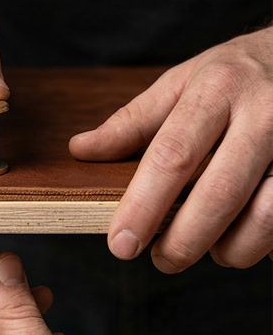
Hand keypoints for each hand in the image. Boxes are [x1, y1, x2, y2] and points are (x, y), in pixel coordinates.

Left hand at [71, 27, 272, 271]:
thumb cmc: (240, 73)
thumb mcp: (185, 81)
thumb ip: (134, 121)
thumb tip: (80, 149)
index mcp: (218, 88)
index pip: (172, 156)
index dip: (143, 206)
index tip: (121, 245)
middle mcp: (265, 111)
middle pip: (219, 194)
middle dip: (184, 242)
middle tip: (162, 261)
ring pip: (266, 216)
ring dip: (232, 249)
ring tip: (213, 250)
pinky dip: (267, 242)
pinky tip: (250, 236)